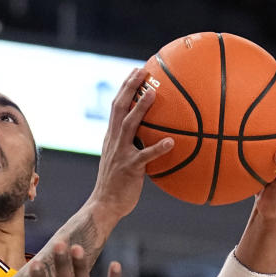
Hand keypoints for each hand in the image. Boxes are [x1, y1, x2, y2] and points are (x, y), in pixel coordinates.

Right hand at [92, 66, 173, 221]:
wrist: (104, 206)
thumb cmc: (116, 185)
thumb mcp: (120, 160)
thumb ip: (131, 146)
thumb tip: (151, 137)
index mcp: (111, 138)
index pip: (116, 107)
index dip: (125, 87)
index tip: (136, 71)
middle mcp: (114, 141)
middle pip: (119, 108)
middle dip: (130, 87)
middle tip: (142, 70)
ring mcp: (121, 154)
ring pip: (130, 125)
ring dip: (141, 108)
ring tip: (153, 93)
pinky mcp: (130, 168)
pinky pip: (146, 156)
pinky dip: (158, 148)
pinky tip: (171, 142)